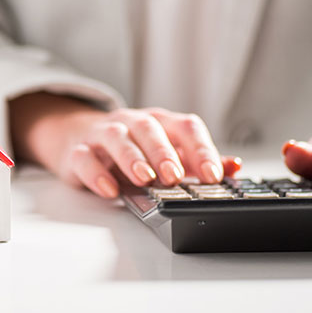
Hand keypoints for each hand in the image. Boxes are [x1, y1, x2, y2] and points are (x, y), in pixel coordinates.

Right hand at [10, 92, 241, 197]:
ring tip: (144, 178)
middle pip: (148, 128)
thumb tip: (233, 166)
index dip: (200, 149)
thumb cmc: (131, 148)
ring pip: (116, 137)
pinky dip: (96, 173)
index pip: (184, 127)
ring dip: (131, 156)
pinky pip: (85, 157)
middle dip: (163, 151)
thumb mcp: (167, 152)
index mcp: (159, 122)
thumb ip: (198, 161)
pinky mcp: (78, 151)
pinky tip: (109, 189)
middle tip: (174, 175)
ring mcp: (103, 135)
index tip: (213, 175)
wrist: (79, 138)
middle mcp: (131, 123)